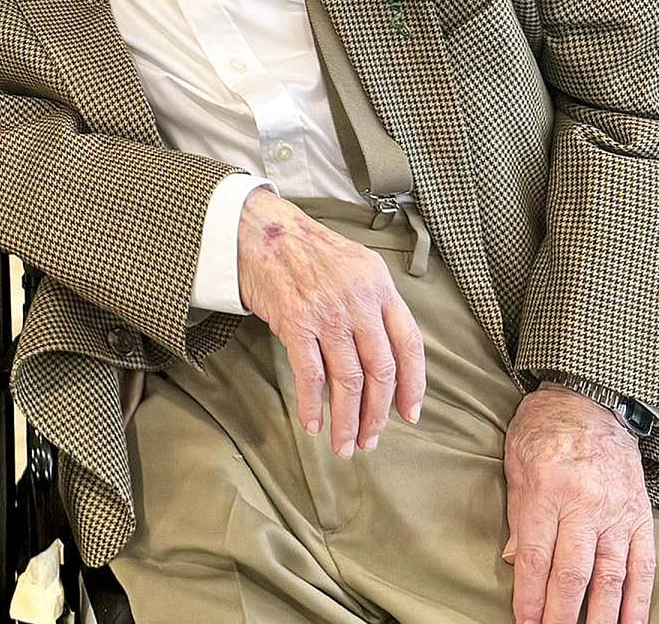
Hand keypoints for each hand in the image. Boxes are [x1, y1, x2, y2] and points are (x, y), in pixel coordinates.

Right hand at [235, 188, 424, 455]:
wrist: (260, 228)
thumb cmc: (305, 249)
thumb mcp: (355, 264)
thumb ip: (373, 302)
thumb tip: (381, 352)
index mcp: (380, 286)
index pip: (409, 344)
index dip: (413, 385)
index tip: (410, 414)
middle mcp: (360, 301)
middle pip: (380, 370)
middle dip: (377, 413)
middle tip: (371, 440)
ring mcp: (328, 312)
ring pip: (347, 380)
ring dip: (347, 419)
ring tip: (345, 444)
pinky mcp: (295, 322)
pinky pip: (310, 374)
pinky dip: (312, 404)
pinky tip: (313, 425)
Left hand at [504, 384, 654, 623]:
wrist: (589, 401)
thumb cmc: (542, 431)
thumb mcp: (516, 465)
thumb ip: (518, 517)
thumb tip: (515, 562)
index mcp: (548, 492)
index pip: (538, 556)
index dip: (531, 595)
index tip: (524, 623)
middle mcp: (587, 507)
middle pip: (574, 573)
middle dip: (561, 613)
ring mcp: (619, 514)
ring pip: (612, 577)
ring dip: (602, 617)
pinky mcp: (642, 518)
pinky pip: (643, 566)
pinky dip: (639, 600)